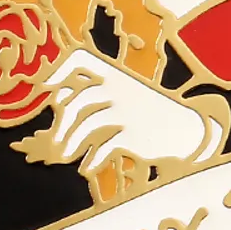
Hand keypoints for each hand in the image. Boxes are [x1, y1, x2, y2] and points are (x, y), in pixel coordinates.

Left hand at [48, 50, 223, 171]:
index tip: (45, 86)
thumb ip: (96, 95)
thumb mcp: (125, 95)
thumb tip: (57, 102)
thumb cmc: (147, 112)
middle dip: (63, 122)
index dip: (61, 70)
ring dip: (72, 142)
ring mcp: (128, 111)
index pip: (83, 60)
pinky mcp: (135, 134)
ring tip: (65, 156)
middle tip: (56, 141)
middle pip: (79, 100)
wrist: (186, 129)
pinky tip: (86, 169)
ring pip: (89, 124)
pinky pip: (105, 146)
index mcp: (116, 75)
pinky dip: (93, 159)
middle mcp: (120, 89)